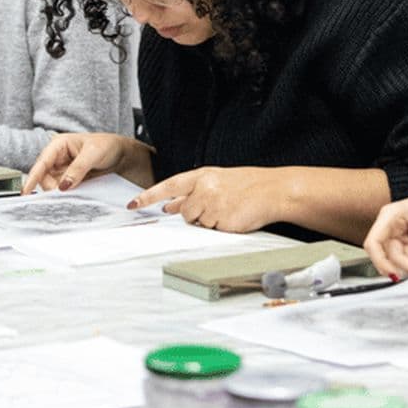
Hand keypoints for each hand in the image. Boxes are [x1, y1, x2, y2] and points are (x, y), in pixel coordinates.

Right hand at [22, 132, 154, 193]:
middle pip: (44, 177)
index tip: (26, 191)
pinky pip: (62, 189)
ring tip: (70, 196)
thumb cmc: (107, 146)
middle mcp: (58, 157)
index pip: (41, 163)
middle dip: (50, 188)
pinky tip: (71, 198)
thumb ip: (77, 169)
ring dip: (58, 193)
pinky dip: (65, 195)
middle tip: (60, 197)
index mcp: (59, 145)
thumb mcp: (93, 154)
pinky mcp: (69, 179)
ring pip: (52, 185)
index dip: (32, 177)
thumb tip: (63, 186)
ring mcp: (63, 169)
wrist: (121, 154)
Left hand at [129, 166, 291, 232]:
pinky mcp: (223, 221)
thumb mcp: (217, 182)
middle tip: (216, 206)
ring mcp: (213, 205)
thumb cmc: (248, 185)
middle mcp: (205, 188)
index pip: (169, 186)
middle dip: (195, 214)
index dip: (149, 196)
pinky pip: (213, 231)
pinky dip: (222, 228)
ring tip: (229, 209)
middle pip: (184, 211)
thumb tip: (170, 206)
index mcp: (202, 175)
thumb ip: (192, 192)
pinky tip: (235, 217)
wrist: (274, 191)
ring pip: (198, 223)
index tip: (133, 204)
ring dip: (210, 221)